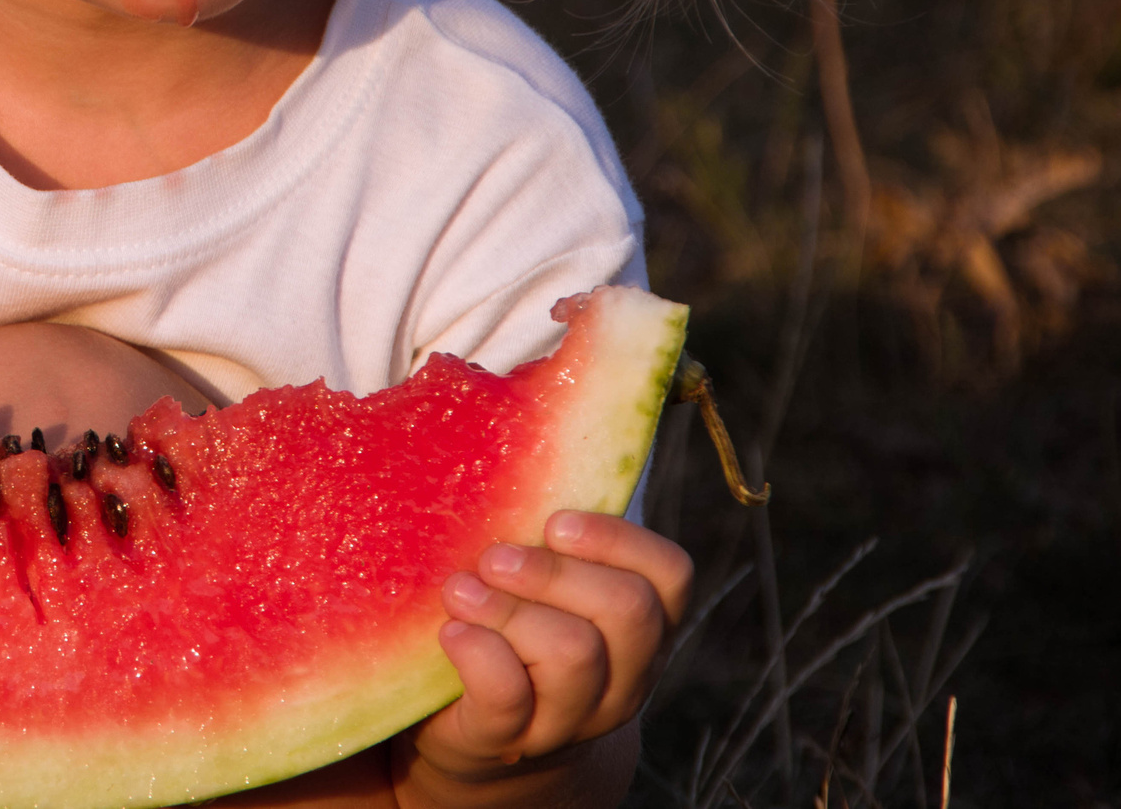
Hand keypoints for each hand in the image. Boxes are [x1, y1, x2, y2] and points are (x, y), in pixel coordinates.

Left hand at [401, 511, 690, 794]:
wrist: (473, 730)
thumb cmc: (509, 618)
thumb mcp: (543, 569)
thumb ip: (552, 503)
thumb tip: (543, 378)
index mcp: (641, 623)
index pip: (671, 575)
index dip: (618, 539)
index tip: (554, 522)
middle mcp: (624, 675)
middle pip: (626, 611)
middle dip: (553, 572)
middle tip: (493, 557)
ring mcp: (573, 717)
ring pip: (573, 654)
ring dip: (506, 608)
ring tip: (459, 590)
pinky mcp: (510, 741)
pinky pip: (508, 696)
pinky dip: (475, 652)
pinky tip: (449, 632)